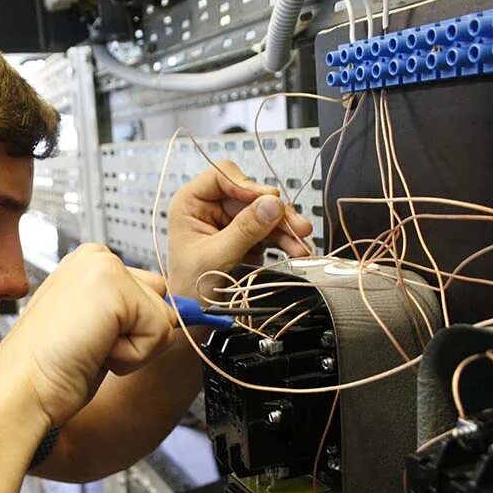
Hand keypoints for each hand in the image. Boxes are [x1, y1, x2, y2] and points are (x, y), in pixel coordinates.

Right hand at [0, 244, 178, 426]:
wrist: (21, 386)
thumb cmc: (49, 368)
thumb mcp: (96, 330)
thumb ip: (128, 315)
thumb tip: (172, 317)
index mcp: (88, 265)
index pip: (147, 294)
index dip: (130, 331)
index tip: (91, 340)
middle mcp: (96, 257)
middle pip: (161, 300)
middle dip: (137, 336)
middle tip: (91, 345)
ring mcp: (105, 267)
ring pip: (164, 317)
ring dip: (135, 348)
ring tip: (90, 348)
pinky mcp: (116, 286)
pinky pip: (159, 332)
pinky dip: (133, 356)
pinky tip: (95, 350)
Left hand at [167, 160, 313, 299]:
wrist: (196, 317)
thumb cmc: (190, 288)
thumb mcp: (216, 256)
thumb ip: (245, 229)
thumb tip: (272, 204)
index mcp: (191, 203)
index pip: (222, 175)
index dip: (246, 185)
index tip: (268, 200)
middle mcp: (211, 207)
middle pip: (251, 194)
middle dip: (276, 212)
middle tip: (297, 226)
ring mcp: (230, 221)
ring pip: (266, 212)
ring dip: (286, 228)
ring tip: (302, 246)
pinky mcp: (246, 236)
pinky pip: (271, 230)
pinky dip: (285, 240)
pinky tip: (297, 250)